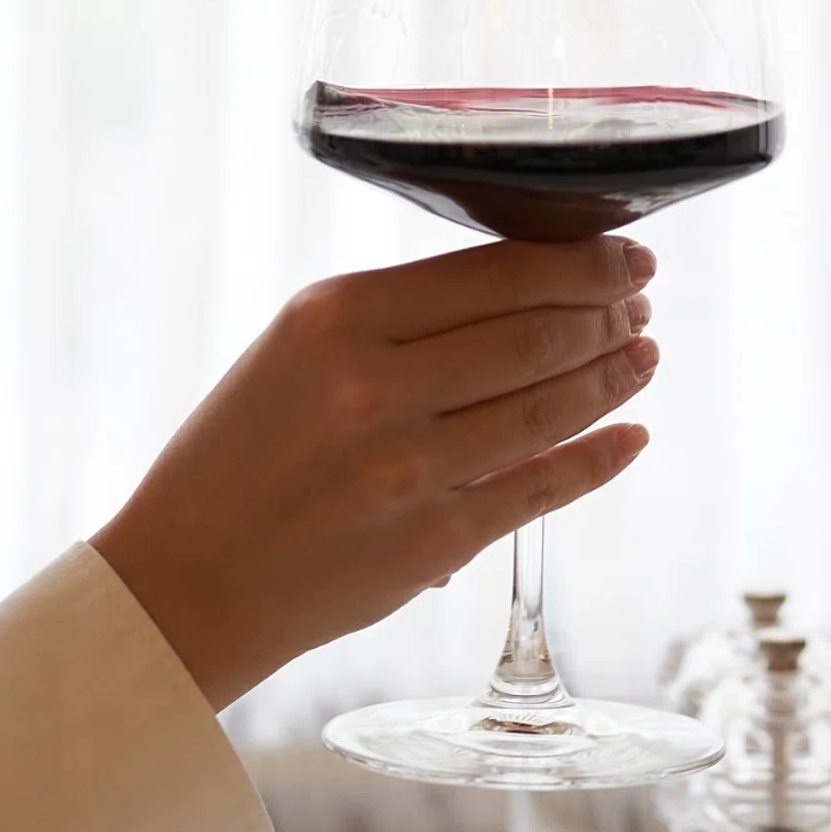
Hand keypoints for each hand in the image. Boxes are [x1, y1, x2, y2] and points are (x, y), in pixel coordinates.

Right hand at [91, 238, 658, 710]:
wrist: (186, 576)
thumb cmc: (241, 451)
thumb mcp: (295, 350)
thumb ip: (399, 319)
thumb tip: (530, 292)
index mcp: (336, 316)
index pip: (497, 271)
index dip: (581, 262)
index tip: (626, 255)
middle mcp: (375, 385)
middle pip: (535, 334)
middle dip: (607, 313)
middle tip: (641, 303)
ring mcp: (408, 468)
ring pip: (548, 407)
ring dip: (612, 377)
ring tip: (644, 355)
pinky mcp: (431, 542)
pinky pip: (540, 489)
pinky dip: (599, 458)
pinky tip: (632, 436)